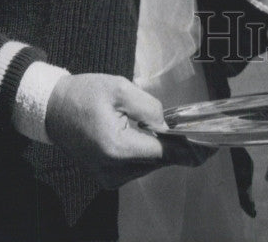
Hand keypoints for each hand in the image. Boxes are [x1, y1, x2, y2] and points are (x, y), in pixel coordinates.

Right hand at [45, 73, 213, 188]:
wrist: (52, 109)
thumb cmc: (85, 93)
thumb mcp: (120, 88)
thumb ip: (150, 107)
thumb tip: (169, 124)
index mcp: (118, 148)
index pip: (166, 153)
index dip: (192, 148)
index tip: (214, 144)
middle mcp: (115, 170)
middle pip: (162, 160)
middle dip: (181, 144)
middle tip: (200, 128)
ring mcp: (110, 178)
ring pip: (152, 164)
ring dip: (165, 147)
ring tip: (175, 127)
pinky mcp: (108, 177)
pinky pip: (140, 165)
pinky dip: (151, 151)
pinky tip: (154, 134)